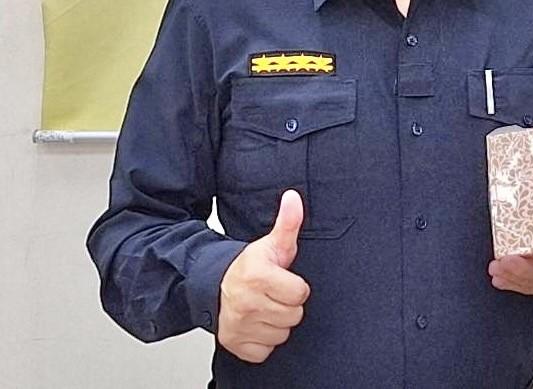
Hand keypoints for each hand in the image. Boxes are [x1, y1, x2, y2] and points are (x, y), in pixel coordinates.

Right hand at [217, 189, 310, 363]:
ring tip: (264, 307)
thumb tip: (294, 198)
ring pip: (281, 334)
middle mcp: (246, 303)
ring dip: (276, 323)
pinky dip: (263, 341)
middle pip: (293, 316)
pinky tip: (256, 324)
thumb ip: (288, 222)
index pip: (300, 293)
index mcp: (258, 277)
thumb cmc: (249, 266)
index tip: (282, 281)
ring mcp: (238, 326)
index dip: (295, 287)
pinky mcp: (234, 344)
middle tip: (273, 294)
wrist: (214, 285)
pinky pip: (265, 351)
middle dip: (287, 305)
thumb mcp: (271, 244)